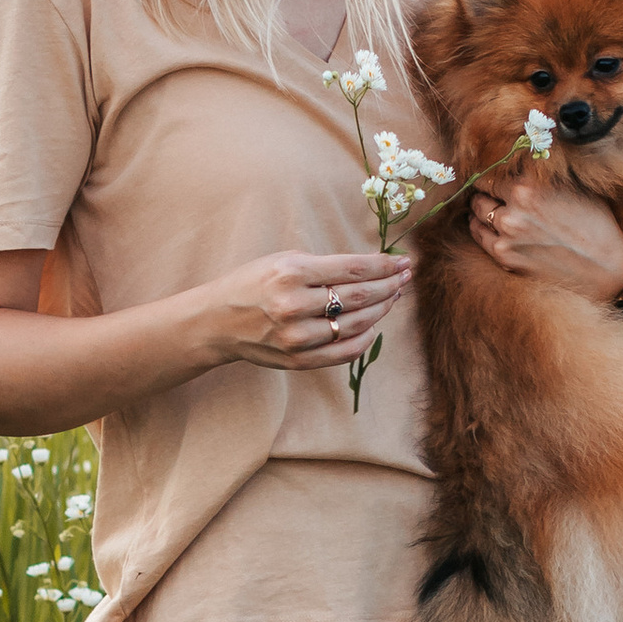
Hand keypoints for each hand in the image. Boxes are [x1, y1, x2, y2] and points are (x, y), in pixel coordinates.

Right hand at [194, 248, 411, 373]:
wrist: (217, 322)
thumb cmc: (253, 284)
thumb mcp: (283, 261)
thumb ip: (325, 266)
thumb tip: (373, 266)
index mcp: (291, 273)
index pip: (353, 269)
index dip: (385, 265)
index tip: (403, 261)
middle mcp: (294, 305)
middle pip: (360, 297)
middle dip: (390, 285)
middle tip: (405, 278)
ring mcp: (296, 337)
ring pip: (357, 324)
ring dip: (382, 310)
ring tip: (392, 297)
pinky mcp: (298, 360)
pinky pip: (345, 352)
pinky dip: (365, 338)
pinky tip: (372, 326)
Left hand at [467, 170, 622, 303]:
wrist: (605, 270)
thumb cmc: (596, 225)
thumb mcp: (574, 188)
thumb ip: (543, 175)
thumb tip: (526, 159)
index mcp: (528, 188)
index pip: (491, 175)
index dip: (493, 176)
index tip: (495, 179)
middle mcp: (512, 211)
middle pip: (480, 196)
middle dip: (485, 194)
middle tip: (491, 195)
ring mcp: (506, 237)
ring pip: (476, 217)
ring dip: (480, 212)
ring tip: (488, 211)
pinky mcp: (505, 259)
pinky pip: (480, 238)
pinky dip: (481, 230)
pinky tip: (489, 228)